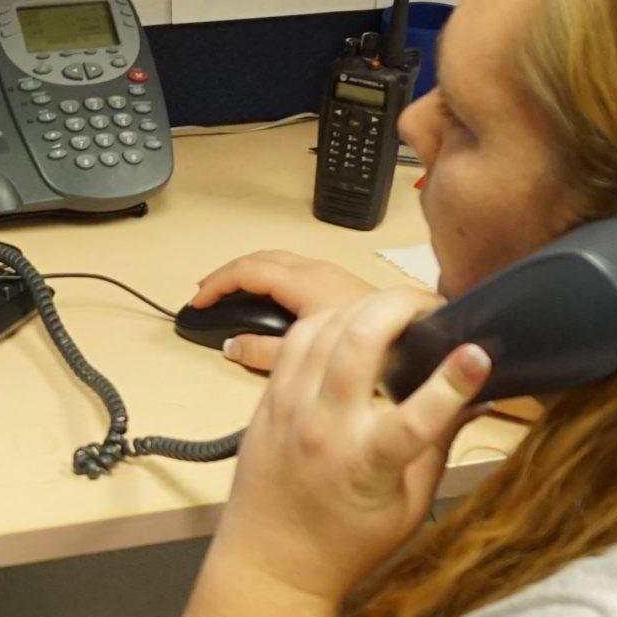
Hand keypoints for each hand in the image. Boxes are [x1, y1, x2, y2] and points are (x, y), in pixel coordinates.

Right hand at [187, 251, 375, 372]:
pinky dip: (269, 279)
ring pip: (278, 262)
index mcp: (306, 283)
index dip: (217, 283)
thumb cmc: (371, 350)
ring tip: (229, 294)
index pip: (248, 270)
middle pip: (261, 259)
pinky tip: (267, 299)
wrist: (419, 342)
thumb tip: (232, 346)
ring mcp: (331, 275)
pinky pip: (294, 271)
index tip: (197, 301)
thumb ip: (264, 352)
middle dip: (228, 273)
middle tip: (205, 294)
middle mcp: (317, 271)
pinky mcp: (341, 285)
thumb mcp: (308, 358)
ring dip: (249, 274)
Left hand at [208, 287, 491, 603]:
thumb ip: (440, 446)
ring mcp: (289, 409)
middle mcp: (324, 429)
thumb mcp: (409, 506)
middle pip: (359, 343)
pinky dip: (329, 319)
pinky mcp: (267, 400)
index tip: (479, 353)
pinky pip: (296, 338)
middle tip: (431, 307)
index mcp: (366, 466)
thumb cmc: (347, 545)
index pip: (416, 417)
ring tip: (397, 310)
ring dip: (365, 305)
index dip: (451, 382)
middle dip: (401, 306)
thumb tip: (479, 398)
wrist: (270, 564)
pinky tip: (354, 322)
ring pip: (324, 326)